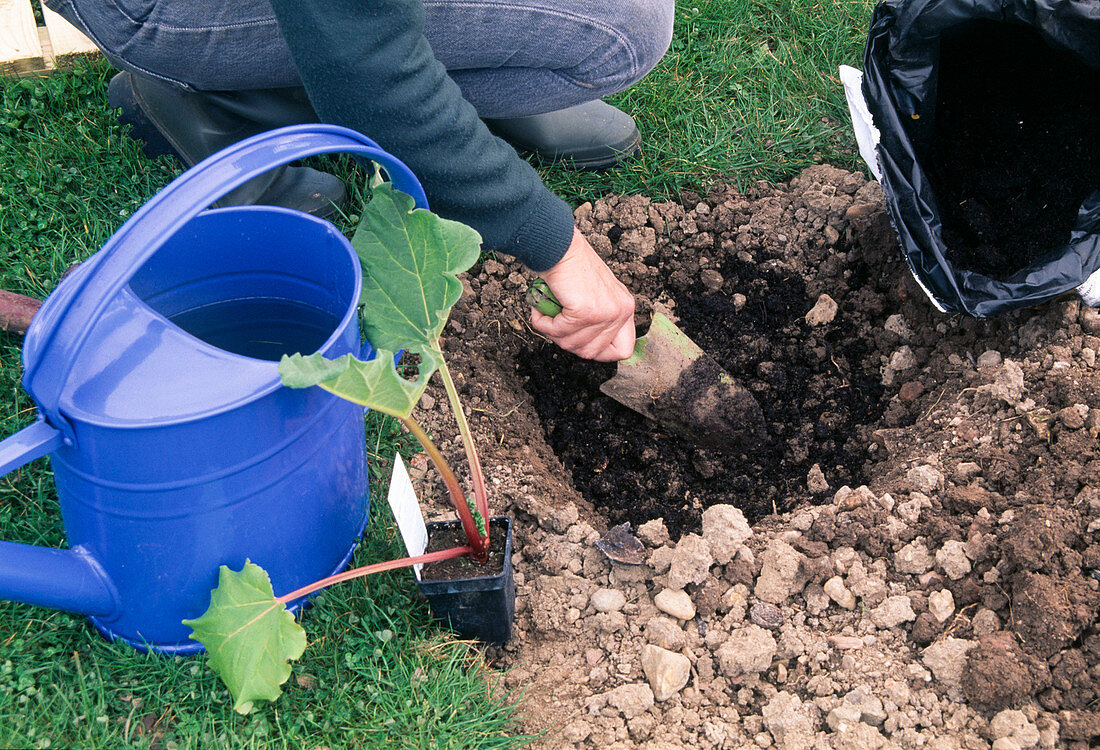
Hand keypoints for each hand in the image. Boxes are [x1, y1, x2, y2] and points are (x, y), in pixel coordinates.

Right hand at [530, 228, 635, 360]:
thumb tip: (586, 344)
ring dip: (553, 333)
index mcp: (625, 307)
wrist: (559, 247)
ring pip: (573, 345)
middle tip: (556, 324)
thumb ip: (598, 319)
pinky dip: (544, 323)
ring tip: (547, 313)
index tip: (581, 342)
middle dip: (567, 342)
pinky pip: (559, 332)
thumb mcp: (596, 295)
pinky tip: (542, 309)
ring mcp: (605, 312)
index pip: (622, 350)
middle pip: (592, 352)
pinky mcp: (586, 311)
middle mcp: (621, 311)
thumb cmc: (571, 267)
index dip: (599, 353)